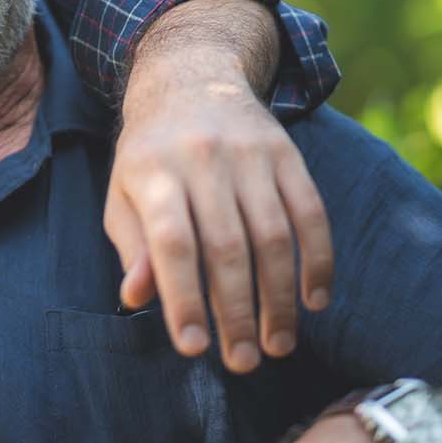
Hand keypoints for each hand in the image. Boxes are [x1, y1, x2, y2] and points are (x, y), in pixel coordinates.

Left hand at [105, 48, 330, 371]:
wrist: (192, 79)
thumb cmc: (149, 157)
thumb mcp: (124, 196)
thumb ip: (132, 248)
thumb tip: (138, 299)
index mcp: (153, 171)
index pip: (171, 242)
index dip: (183, 297)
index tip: (194, 349)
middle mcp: (203, 158)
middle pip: (227, 246)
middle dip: (238, 312)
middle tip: (243, 363)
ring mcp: (250, 153)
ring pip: (274, 235)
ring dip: (281, 298)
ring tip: (278, 345)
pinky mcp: (287, 153)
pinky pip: (311, 213)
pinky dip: (318, 261)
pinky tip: (314, 302)